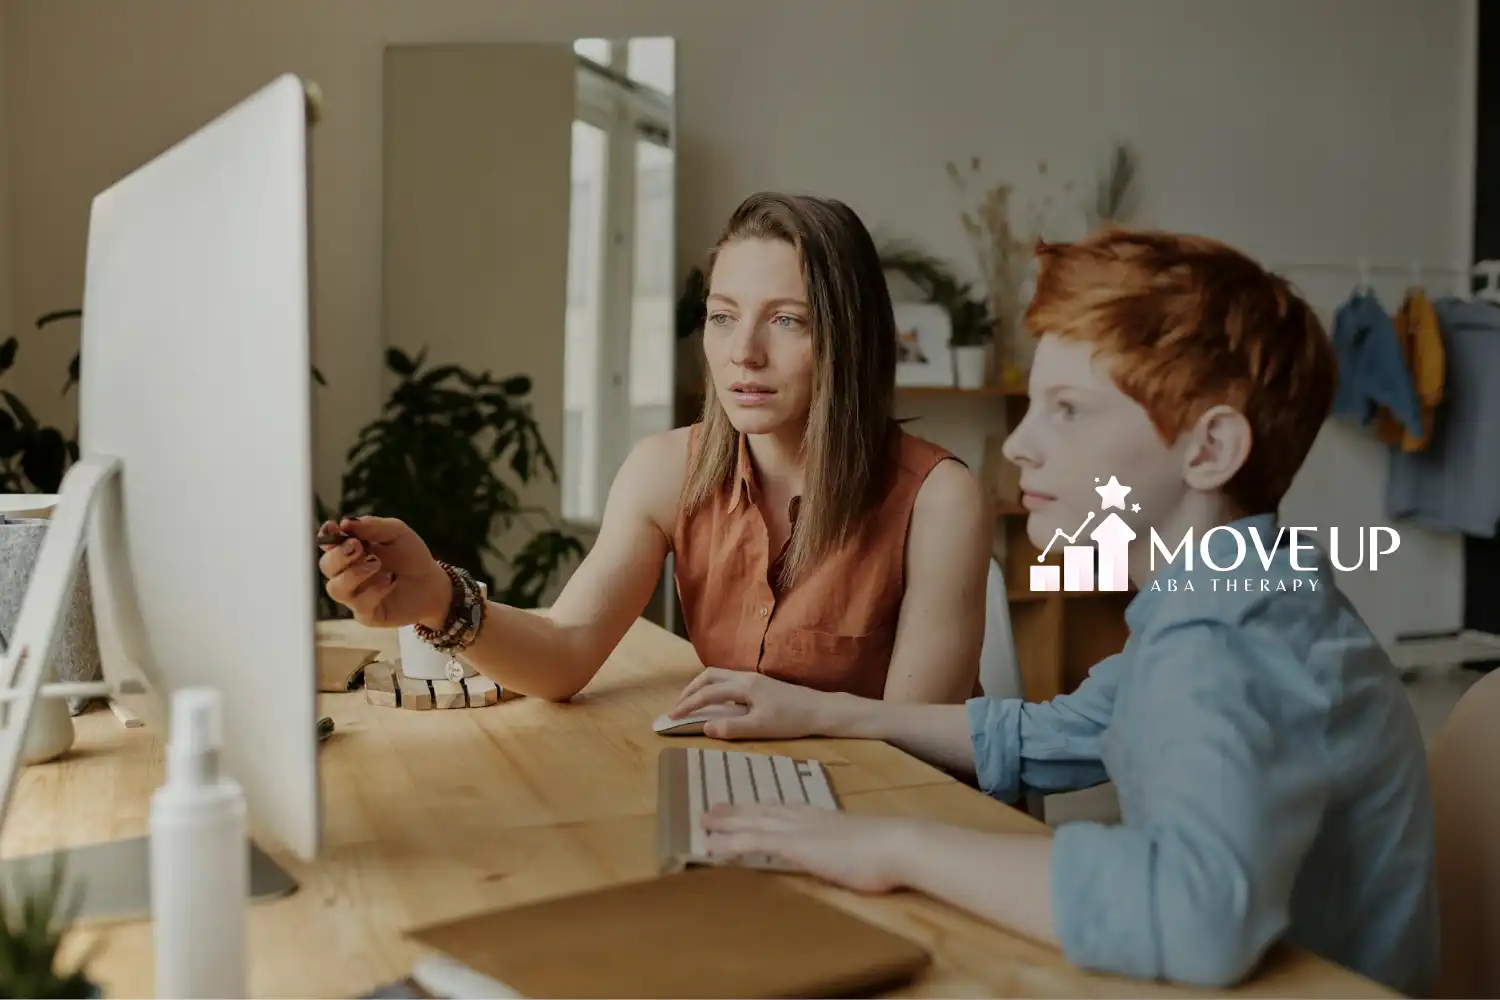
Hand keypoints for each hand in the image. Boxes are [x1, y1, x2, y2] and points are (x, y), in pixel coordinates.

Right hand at [316, 516, 450, 628]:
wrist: (432, 583)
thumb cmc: (411, 556)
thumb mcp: (396, 533)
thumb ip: (373, 526)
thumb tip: (346, 522)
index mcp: (350, 551)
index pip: (328, 543)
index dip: (326, 535)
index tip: (333, 528)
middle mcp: (347, 573)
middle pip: (326, 566)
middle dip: (338, 555)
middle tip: (358, 546)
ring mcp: (355, 595)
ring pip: (336, 588)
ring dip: (354, 574)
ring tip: (377, 563)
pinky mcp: (367, 614)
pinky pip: (359, 605)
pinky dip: (374, 591)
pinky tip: (390, 581)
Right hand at [668, 668, 837, 739]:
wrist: (820, 710)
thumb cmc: (792, 720)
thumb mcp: (761, 728)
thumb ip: (732, 727)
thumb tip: (705, 727)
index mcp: (744, 686)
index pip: (708, 693)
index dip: (688, 704)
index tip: (672, 716)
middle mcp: (746, 677)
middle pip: (709, 675)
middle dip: (690, 689)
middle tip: (678, 706)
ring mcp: (754, 678)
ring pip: (719, 676)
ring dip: (702, 687)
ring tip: (692, 703)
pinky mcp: (760, 684)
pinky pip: (729, 680)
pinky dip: (714, 688)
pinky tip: (717, 703)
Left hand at [703, 803, 912, 893]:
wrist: (897, 845)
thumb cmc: (888, 851)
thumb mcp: (863, 846)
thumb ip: (849, 848)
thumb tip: (850, 855)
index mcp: (823, 818)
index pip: (785, 810)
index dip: (762, 810)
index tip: (746, 807)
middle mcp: (806, 818)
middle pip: (763, 811)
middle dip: (737, 811)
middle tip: (713, 809)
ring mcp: (799, 830)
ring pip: (753, 823)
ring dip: (727, 822)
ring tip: (704, 822)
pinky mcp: (795, 845)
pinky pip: (754, 842)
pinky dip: (731, 842)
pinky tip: (713, 845)